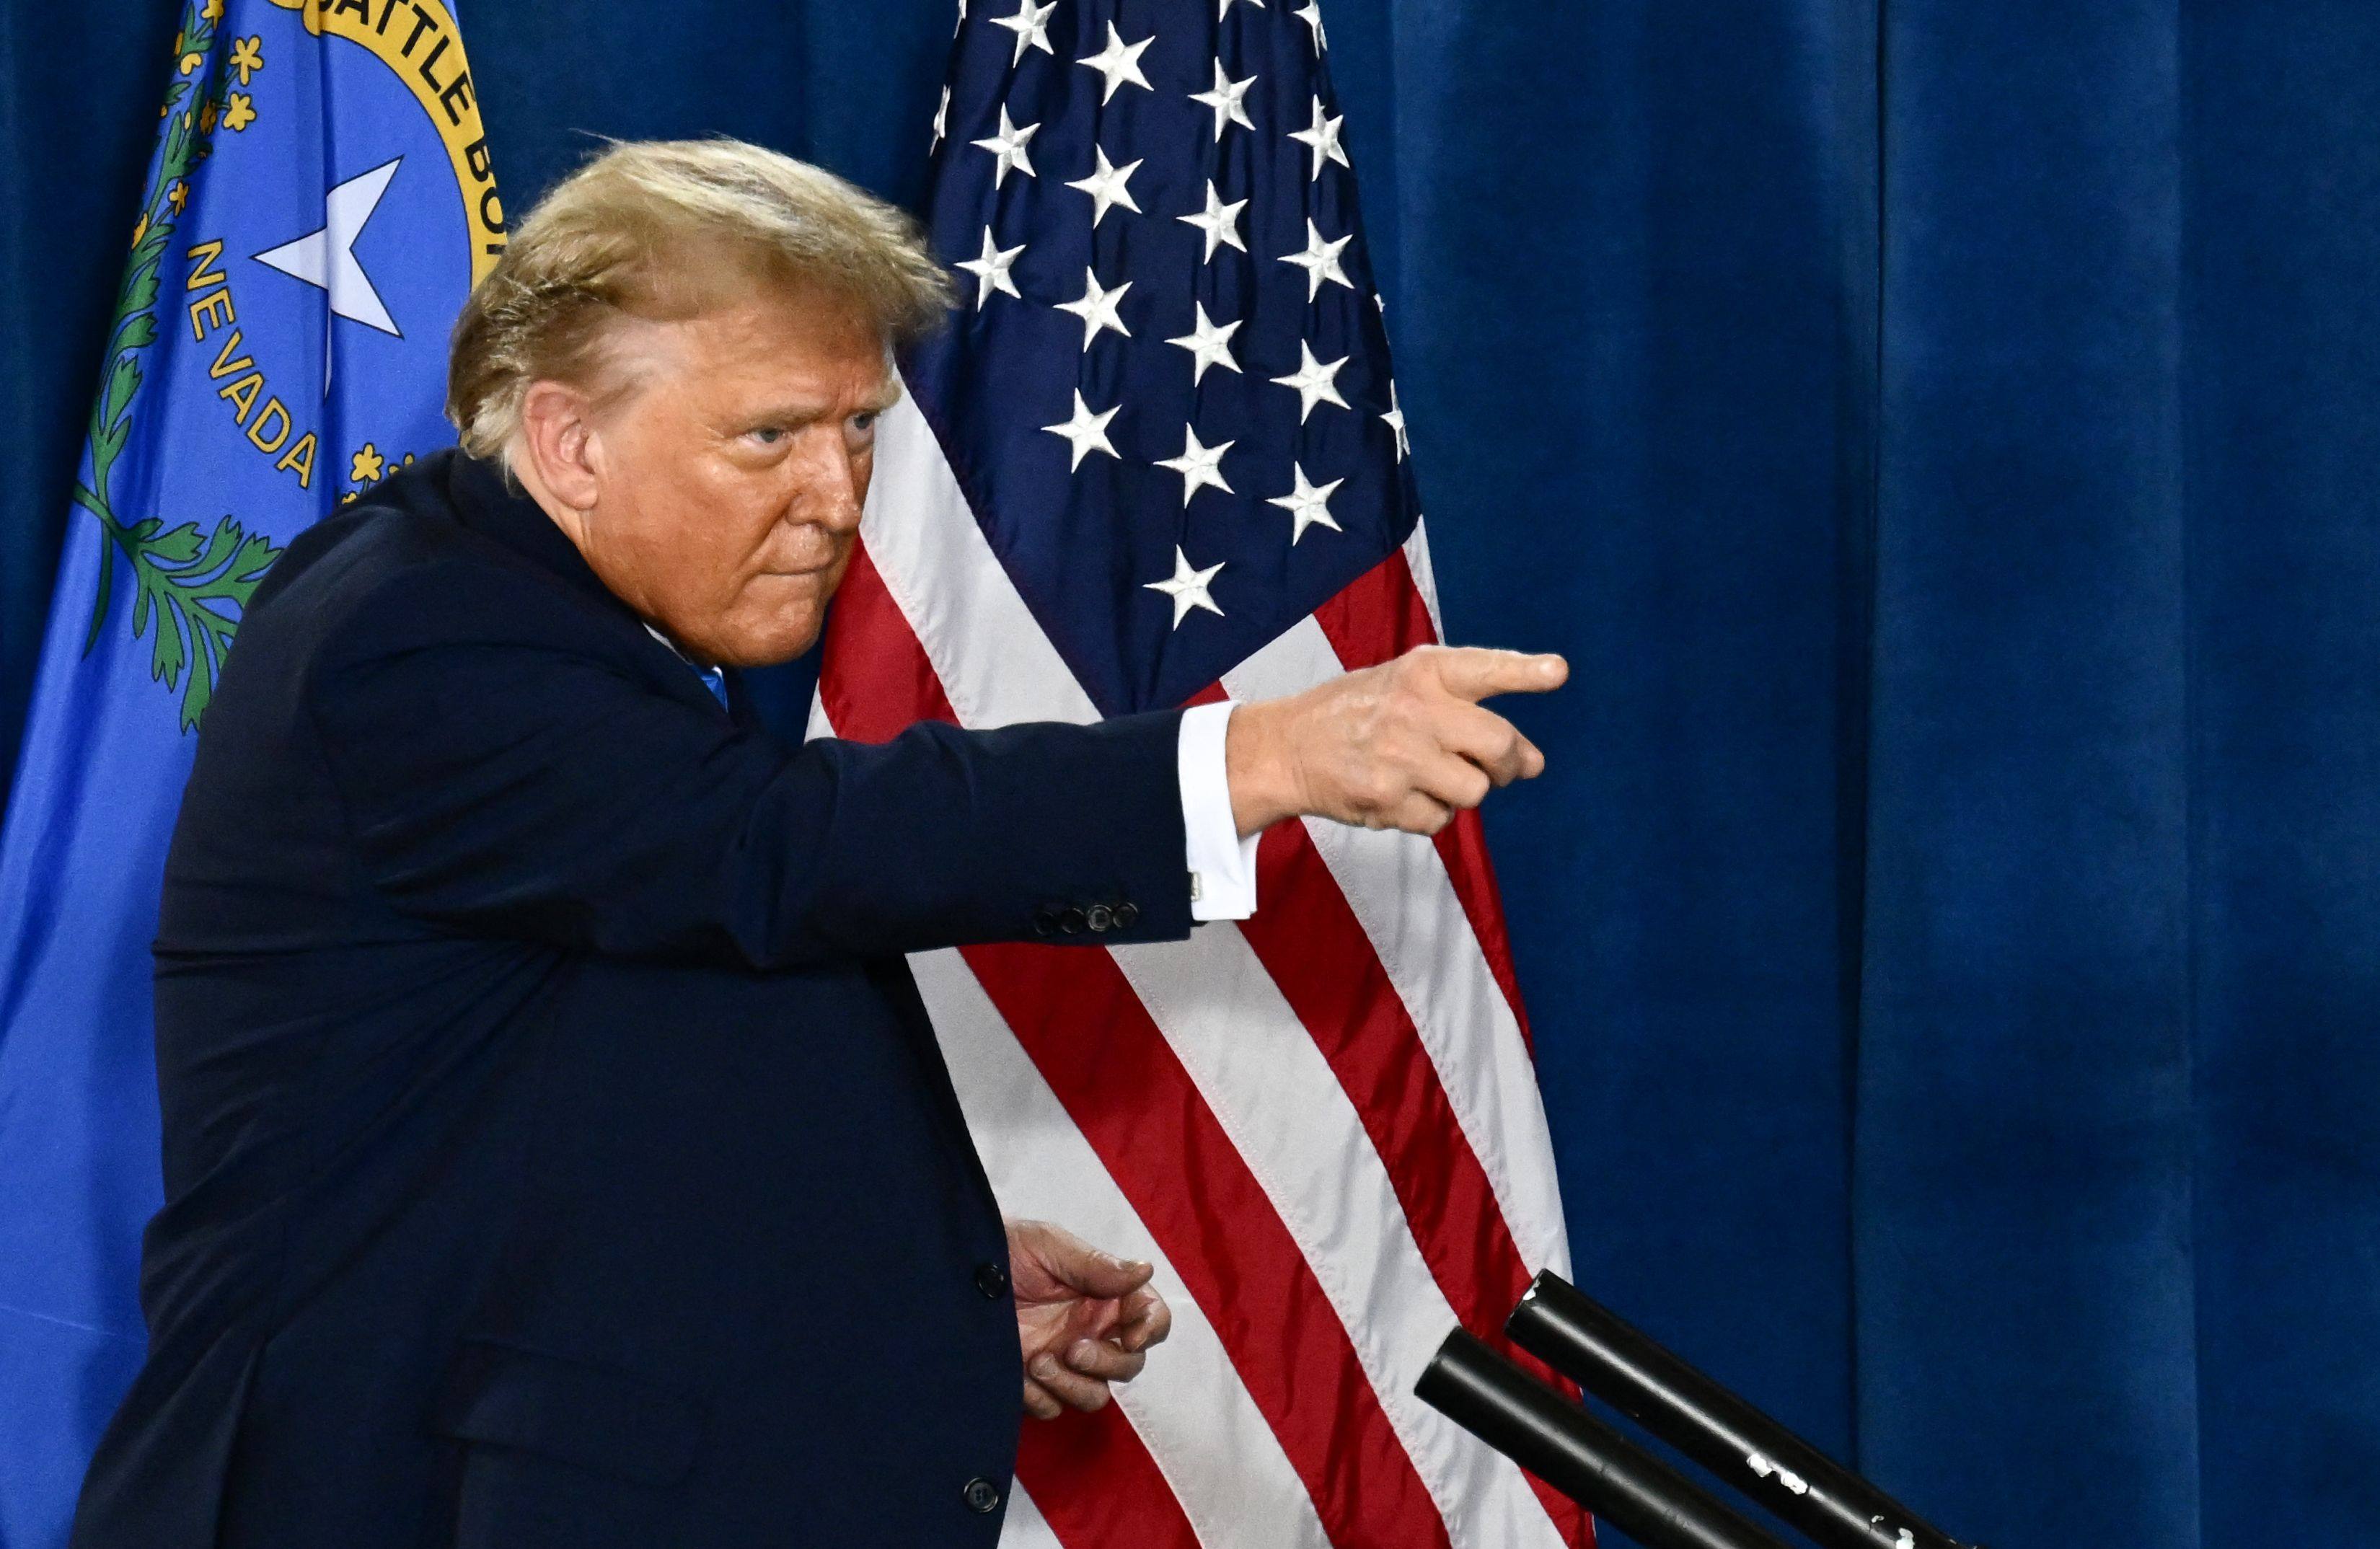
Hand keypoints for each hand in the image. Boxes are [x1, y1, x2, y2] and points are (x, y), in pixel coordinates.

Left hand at [1005, 1219, 1171, 1419]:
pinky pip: (1052, 1408)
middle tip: (1073, 1348)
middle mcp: (1091, 1331)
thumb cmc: (1006, 1247)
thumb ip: (1096, 1264)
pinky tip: (1018, 1374)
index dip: (1152, 1329)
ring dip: (1074, 1386)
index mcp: (1105, 1296)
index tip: (1133, 1336)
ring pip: (1095, 1395)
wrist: (952, 1273)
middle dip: (1107, 1363)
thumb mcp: (1049, 1246)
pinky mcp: (1033, 1383)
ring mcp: (1063, 1361)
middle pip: (1129, 1365)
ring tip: (1039, 1362)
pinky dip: (1040, 1398)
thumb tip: (1146, 1269)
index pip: (1151, 1318)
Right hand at [1225, 645, 1567, 836]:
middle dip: (1511, 762)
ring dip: (1465, 791)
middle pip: (1499, 744)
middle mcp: (1414, 710)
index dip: (1524, 672)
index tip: (1558, 672)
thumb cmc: (1359, 712)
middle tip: (1505, 767)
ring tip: (1433, 776)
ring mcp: (1400, 757)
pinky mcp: (1387, 799)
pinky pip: (1440, 819)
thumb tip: (1534, 763)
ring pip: (1475, 791)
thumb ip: (1467, 709)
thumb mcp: (1404, 683)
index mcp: (1421, 672)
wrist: (1287, 747)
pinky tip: (1403, 794)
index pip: (1483, 669)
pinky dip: (1430, 813)